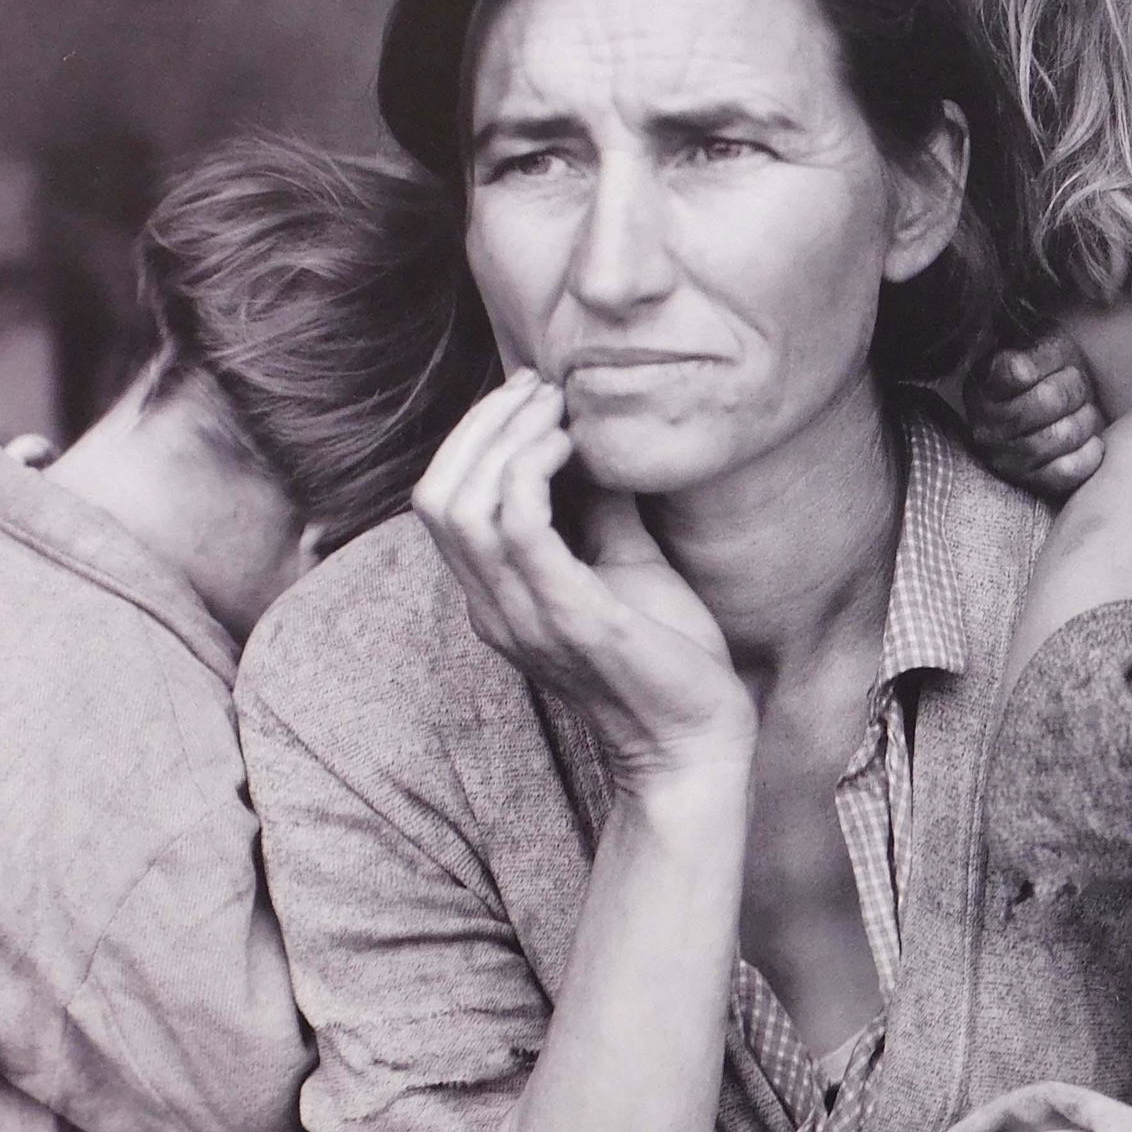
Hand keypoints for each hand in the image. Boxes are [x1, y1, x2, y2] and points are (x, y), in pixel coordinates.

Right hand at [413, 371, 756, 788]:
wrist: (696, 742)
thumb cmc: (665, 658)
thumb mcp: (624, 565)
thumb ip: (599, 509)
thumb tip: (599, 440)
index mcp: (496, 598)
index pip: (440, 503)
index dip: (472, 438)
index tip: (529, 395)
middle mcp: (493, 609)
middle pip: (435, 496)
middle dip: (480, 425)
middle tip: (539, 388)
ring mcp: (523, 616)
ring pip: (462, 505)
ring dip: (505, 438)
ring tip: (556, 408)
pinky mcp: (568, 618)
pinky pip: (518, 529)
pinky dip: (533, 471)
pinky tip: (573, 447)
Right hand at [964, 334, 1105, 497]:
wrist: (1057, 411)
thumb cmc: (1049, 375)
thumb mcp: (1039, 347)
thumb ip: (1030, 351)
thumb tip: (1022, 371)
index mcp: (983, 388)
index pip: (1019, 371)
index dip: (1050, 361)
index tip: (1057, 362)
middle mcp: (985, 428)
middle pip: (1048, 399)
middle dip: (1075, 387)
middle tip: (1078, 386)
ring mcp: (1006, 460)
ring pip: (1063, 434)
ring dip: (1086, 418)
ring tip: (1084, 412)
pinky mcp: (1032, 484)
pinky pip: (1069, 470)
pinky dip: (1091, 452)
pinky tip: (1091, 440)